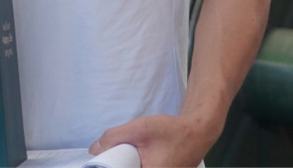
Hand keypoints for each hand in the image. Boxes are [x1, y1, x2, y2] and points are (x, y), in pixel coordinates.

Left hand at [90, 114, 216, 167]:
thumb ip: (114, 137)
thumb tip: (94, 149)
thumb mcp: (140, 129)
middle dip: (121, 162)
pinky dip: (138, 163)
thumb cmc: (173, 131)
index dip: (112, 164)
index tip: (106, 159)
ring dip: (130, 162)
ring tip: (135, 152)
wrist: (197, 132)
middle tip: (120, 152)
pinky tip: (139, 156)